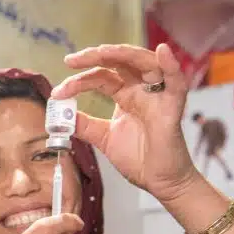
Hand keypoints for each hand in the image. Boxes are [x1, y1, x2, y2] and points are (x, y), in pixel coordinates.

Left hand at [51, 44, 198, 204]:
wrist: (159, 182)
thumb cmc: (139, 158)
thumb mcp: (103, 137)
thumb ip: (83, 124)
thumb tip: (59, 116)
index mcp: (126, 95)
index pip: (101, 77)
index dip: (78, 81)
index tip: (57, 93)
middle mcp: (141, 91)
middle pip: (120, 62)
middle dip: (94, 57)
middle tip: (71, 60)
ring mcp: (158, 96)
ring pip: (144, 63)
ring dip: (123, 53)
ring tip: (101, 51)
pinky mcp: (172, 108)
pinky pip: (176, 82)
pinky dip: (170, 65)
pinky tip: (162, 51)